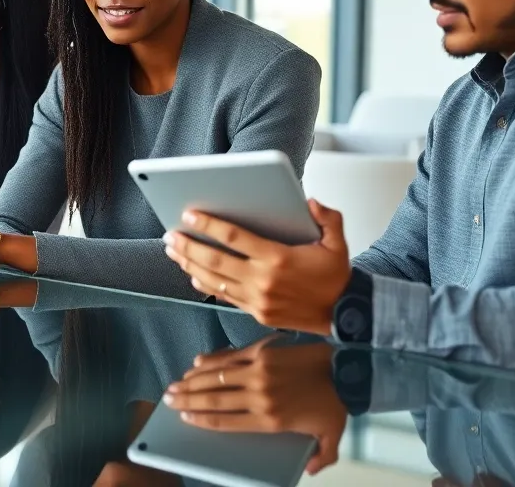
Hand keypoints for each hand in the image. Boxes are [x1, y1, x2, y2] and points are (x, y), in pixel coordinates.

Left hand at [163, 199, 351, 334]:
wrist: (344, 313)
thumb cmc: (336, 276)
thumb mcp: (338, 242)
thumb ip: (327, 217)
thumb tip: (310, 201)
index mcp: (279, 258)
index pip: (235, 237)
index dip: (209, 225)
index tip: (189, 215)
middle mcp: (263, 279)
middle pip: (216, 260)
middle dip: (189, 246)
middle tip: (170, 234)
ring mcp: (257, 299)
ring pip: (214, 280)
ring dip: (191, 264)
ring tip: (174, 251)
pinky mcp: (257, 312)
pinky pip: (224, 297)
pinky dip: (205, 285)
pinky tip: (193, 274)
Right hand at [164, 337, 344, 476]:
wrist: (347, 368)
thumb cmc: (337, 403)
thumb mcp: (332, 438)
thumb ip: (321, 457)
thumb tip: (310, 468)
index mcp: (270, 420)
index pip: (225, 421)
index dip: (200, 419)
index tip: (183, 416)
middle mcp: (259, 396)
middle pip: (214, 400)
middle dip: (187, 399)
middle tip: (169, 398)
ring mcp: (260, 372)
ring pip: (218, 378)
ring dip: (193, 381)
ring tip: (176, 383)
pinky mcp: (264, 353)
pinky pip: (232, 357)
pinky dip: (213, 360)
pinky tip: (199, 363)